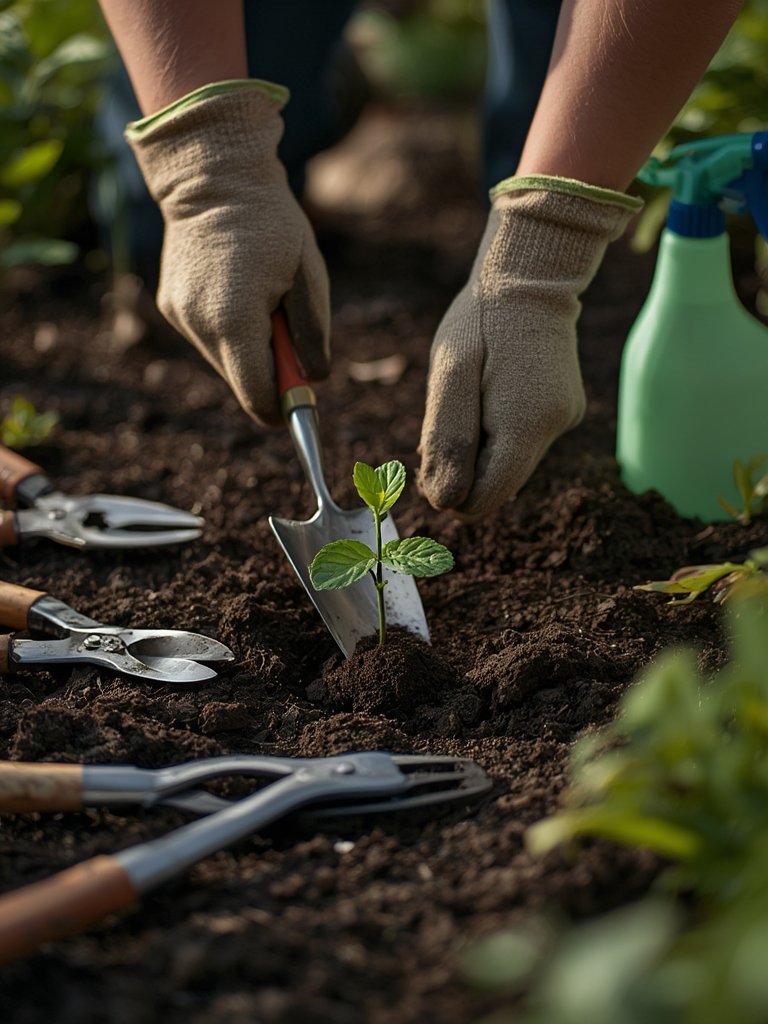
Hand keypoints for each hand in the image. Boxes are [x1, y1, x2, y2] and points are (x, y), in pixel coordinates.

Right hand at [126, 82, 329, 425]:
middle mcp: (198, 326)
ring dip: (249, 347)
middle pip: (241, 381)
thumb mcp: (308, 277)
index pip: (257, 396)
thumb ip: (312, 336)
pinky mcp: (171, 306)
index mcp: (234, 322)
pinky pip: (208, 338)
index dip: (283, 409)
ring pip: (224, 361)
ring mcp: (179, 316)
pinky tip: (236, 289)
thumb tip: (313, 381)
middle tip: (288, 331)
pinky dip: (229, 330)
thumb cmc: (271, 223)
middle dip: (269, 371)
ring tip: (261, 296)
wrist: (213, 174)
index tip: (301, 406)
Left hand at [418, 176, 640, 519]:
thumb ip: (447, 439)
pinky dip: (500, 427)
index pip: (485, 497)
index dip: (453, 489)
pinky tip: (493, 389)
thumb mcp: (450, 376)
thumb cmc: (480, 323)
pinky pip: (523, 438)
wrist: (530, 275)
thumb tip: (443, 502)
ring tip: (474, 391)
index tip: (434, 451)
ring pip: (510, 461)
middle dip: (466, 461)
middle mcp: (554, 429)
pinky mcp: (566, 409)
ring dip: (482, 441)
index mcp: (525, 425)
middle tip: (450, 411)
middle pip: (498, 482)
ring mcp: (565, 419)